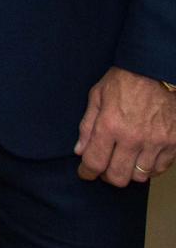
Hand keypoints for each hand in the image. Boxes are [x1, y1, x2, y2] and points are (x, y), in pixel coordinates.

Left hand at [75, 68, 175, 184]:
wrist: (157, 70)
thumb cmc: (125, 80)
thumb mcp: (97, 95)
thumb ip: (88, 125)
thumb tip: (80, 150)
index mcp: (110, 124)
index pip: (95, 161)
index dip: (86, 172)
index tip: (84, 173)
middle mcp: (133, 138)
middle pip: (118, 176)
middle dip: (106, 177)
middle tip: (103, 170)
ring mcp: (156, 143)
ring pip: (140, 177)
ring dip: (128, 172)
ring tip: (123, 162)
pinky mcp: (173, 144)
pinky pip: (159, 169)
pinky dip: (148, 169)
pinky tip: (141, 160)